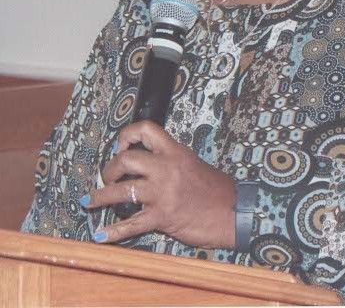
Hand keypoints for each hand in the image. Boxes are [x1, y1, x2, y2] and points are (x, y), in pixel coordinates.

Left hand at [82, 121, 235, 248]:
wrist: (232, 210)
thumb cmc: (214, 188)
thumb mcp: (192, 163)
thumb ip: (169, 161)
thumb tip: (143, 164)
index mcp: (175, 151)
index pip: (146, 130)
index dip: (126, 135)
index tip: (120, 146)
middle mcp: (167, 168)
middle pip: (126, 159)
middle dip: (109, 170)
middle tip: (108, 178)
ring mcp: (163, 193)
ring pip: (121, 192)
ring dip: (100, 197)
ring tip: (90, 202)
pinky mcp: (162, 217)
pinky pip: (130, 225)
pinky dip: (112, 232)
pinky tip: (100, 235)